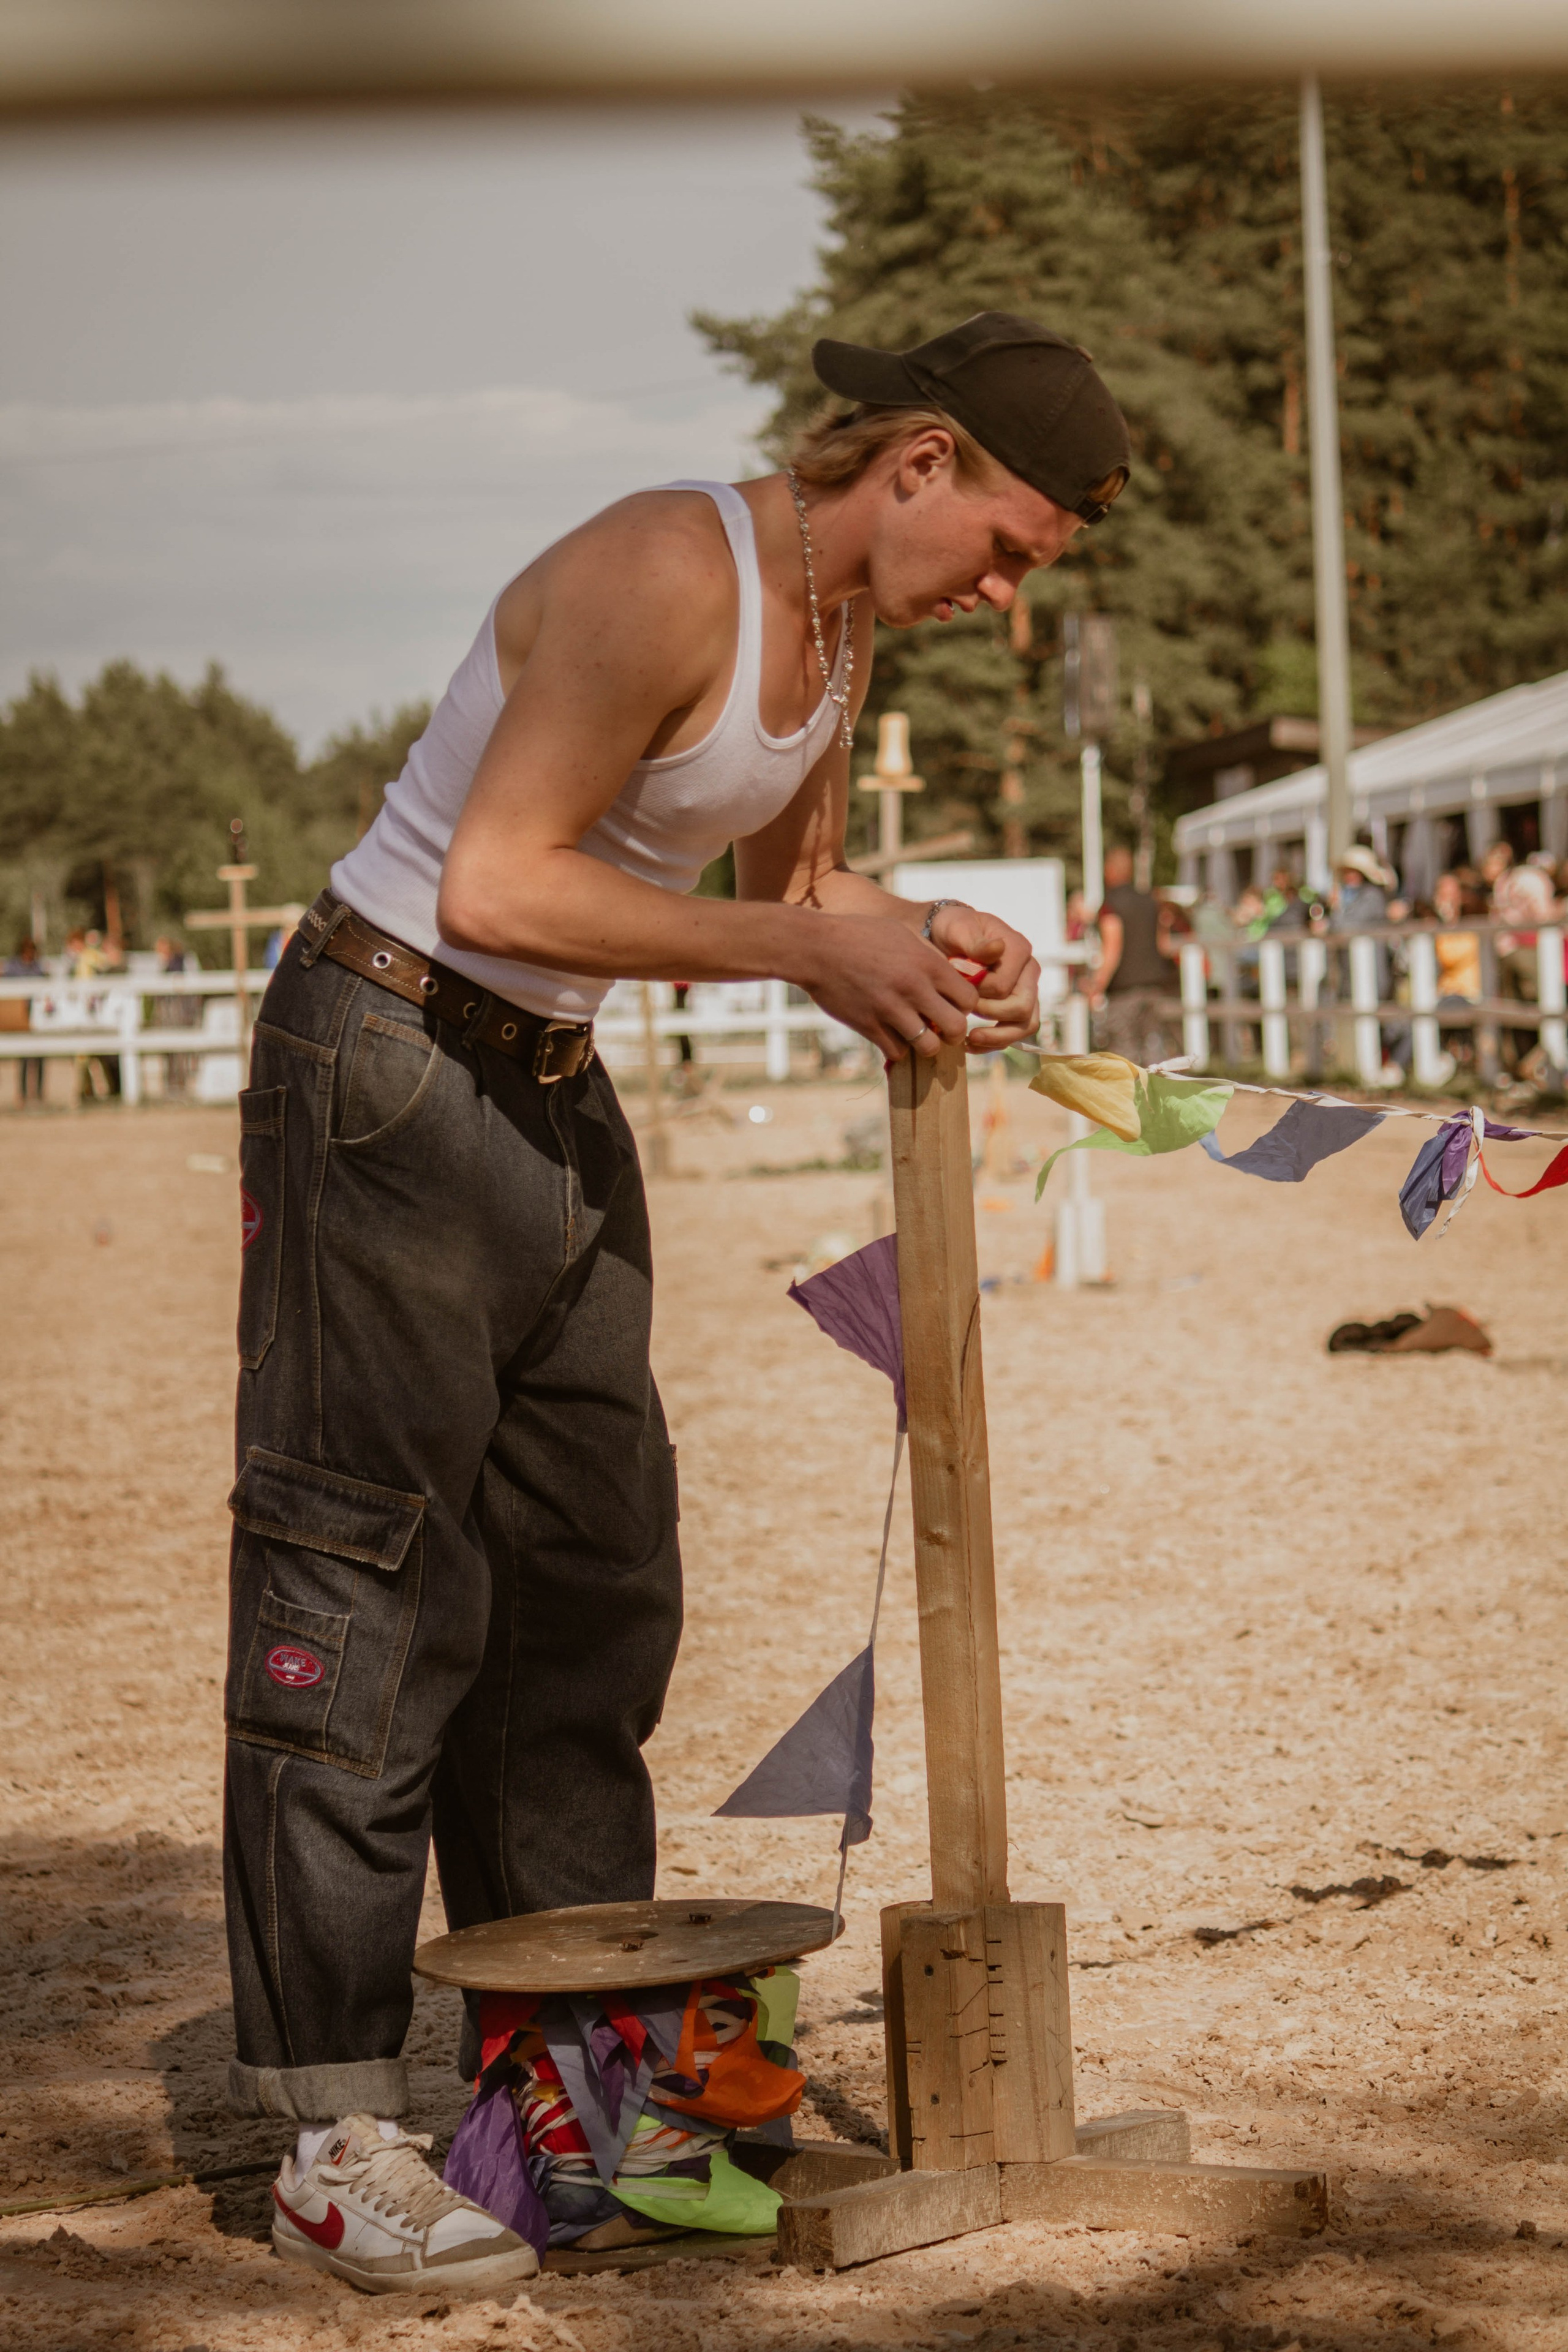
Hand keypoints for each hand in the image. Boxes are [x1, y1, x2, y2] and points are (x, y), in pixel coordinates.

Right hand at [796, 914, 981, 1061]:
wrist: (816, 947)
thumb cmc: (859, 934)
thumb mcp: (902, 935)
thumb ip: (929, 956)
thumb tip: (952, 975)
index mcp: (927, 963)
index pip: (969, 998)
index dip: (964, 1006)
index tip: (952, 1004)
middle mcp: (914, 988)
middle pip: (956, 1028)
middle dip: (953, 1032)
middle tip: (941, 1027)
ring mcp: (891, 1010)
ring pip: (928, 1046)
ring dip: (926, 1044)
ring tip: (917, 1035)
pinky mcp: (869, 1026)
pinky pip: (897, 1051)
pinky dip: (898, 1048)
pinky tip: (891, 1035)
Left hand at [928, 901, 1039, 1051]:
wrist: (951, 936)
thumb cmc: (954, 931)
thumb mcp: (958, 929)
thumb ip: (976, 942)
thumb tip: (998, 949)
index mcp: (1019, 949)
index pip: (1003, 987)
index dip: (978, 994)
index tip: (958, 988)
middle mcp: (1029, 970)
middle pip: (1023, 1008)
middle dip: (990, 1016)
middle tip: (962, 1012)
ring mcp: (1027, 990)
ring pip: (1026, 1025)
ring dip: (997, 1038)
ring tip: (969, 1039)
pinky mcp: (1019, 1006)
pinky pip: (1016, 1032)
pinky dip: (994, 1042)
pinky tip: (970, 1044)